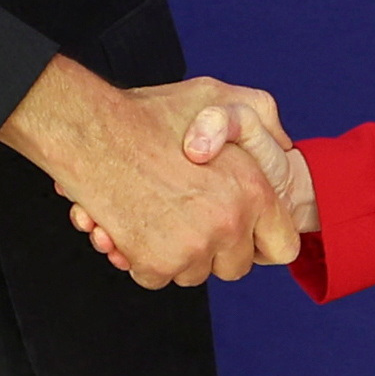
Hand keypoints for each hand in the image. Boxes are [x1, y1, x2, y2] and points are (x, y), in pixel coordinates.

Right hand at [0, 55, 292, 287]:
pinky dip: (140, 259)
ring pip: (192, 273)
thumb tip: (280, 145)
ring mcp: (194, 246)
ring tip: (153, 214)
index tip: (243, 236)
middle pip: (235, 267)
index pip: (284, 247)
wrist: (90, 131)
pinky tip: (127, 226)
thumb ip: (257, 118)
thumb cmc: (148, 113)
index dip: (263, 243)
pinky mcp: (157, 262)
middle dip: (214, 250)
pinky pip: (156, 277)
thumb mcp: (217, 98)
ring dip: (174, 253)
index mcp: (253, 188)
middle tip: (187, 220)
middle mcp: (230, 222)